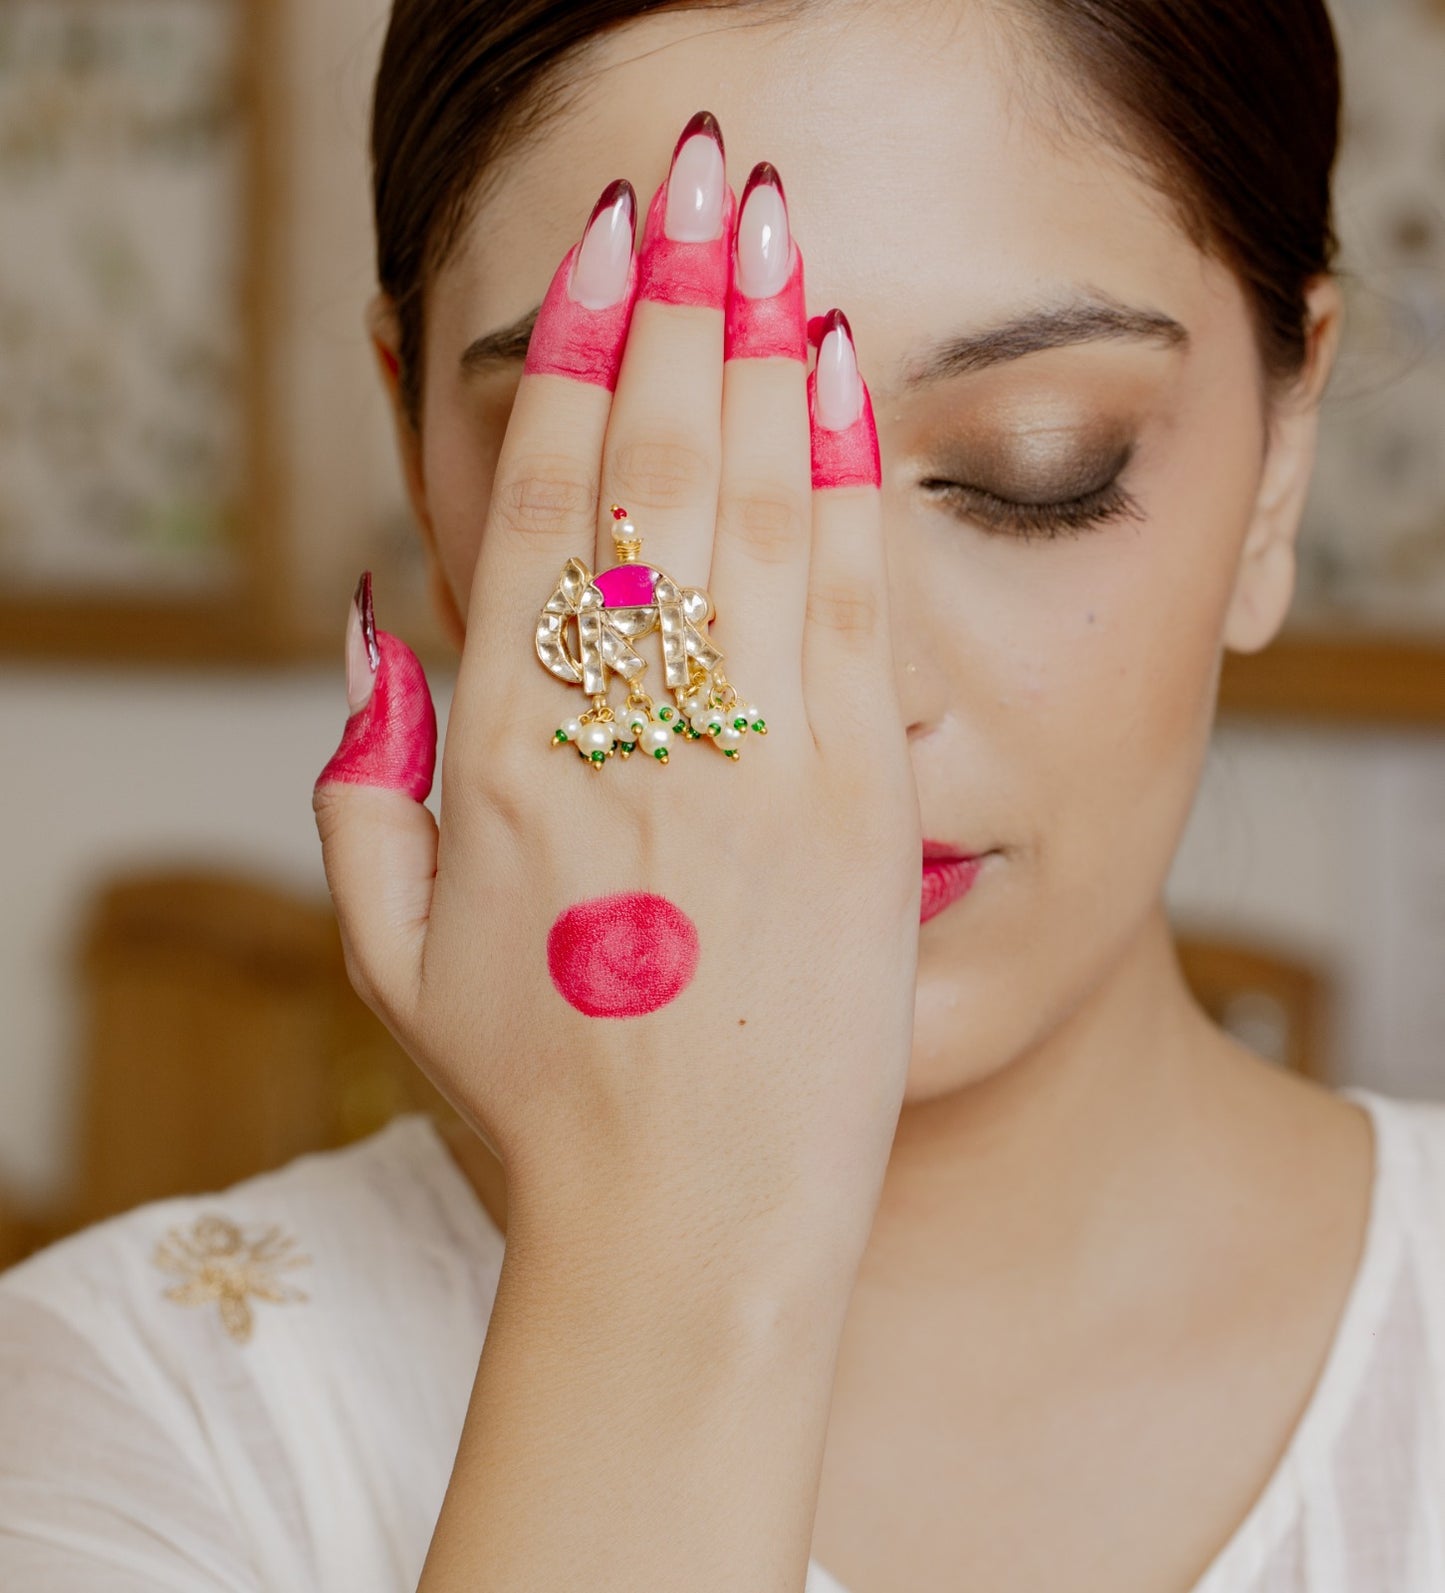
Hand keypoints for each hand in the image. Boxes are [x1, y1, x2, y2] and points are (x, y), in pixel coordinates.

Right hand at [313, 112, 920, 1290]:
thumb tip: (371, 611)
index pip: (544, 507)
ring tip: (764, 228)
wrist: (690, 1233)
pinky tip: (836, 375)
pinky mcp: (859, 807)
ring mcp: (755, 765)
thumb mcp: (390, 949)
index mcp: (502, 757)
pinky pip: (854, 605)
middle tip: (691, 176)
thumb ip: (361, 773)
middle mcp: (626, 735)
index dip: (574, 360)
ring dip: (759, 349)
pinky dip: (846, 476)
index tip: (599, 252)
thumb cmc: (538, 1096)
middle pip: (653, 470)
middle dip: (673, 303)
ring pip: (756, 508)